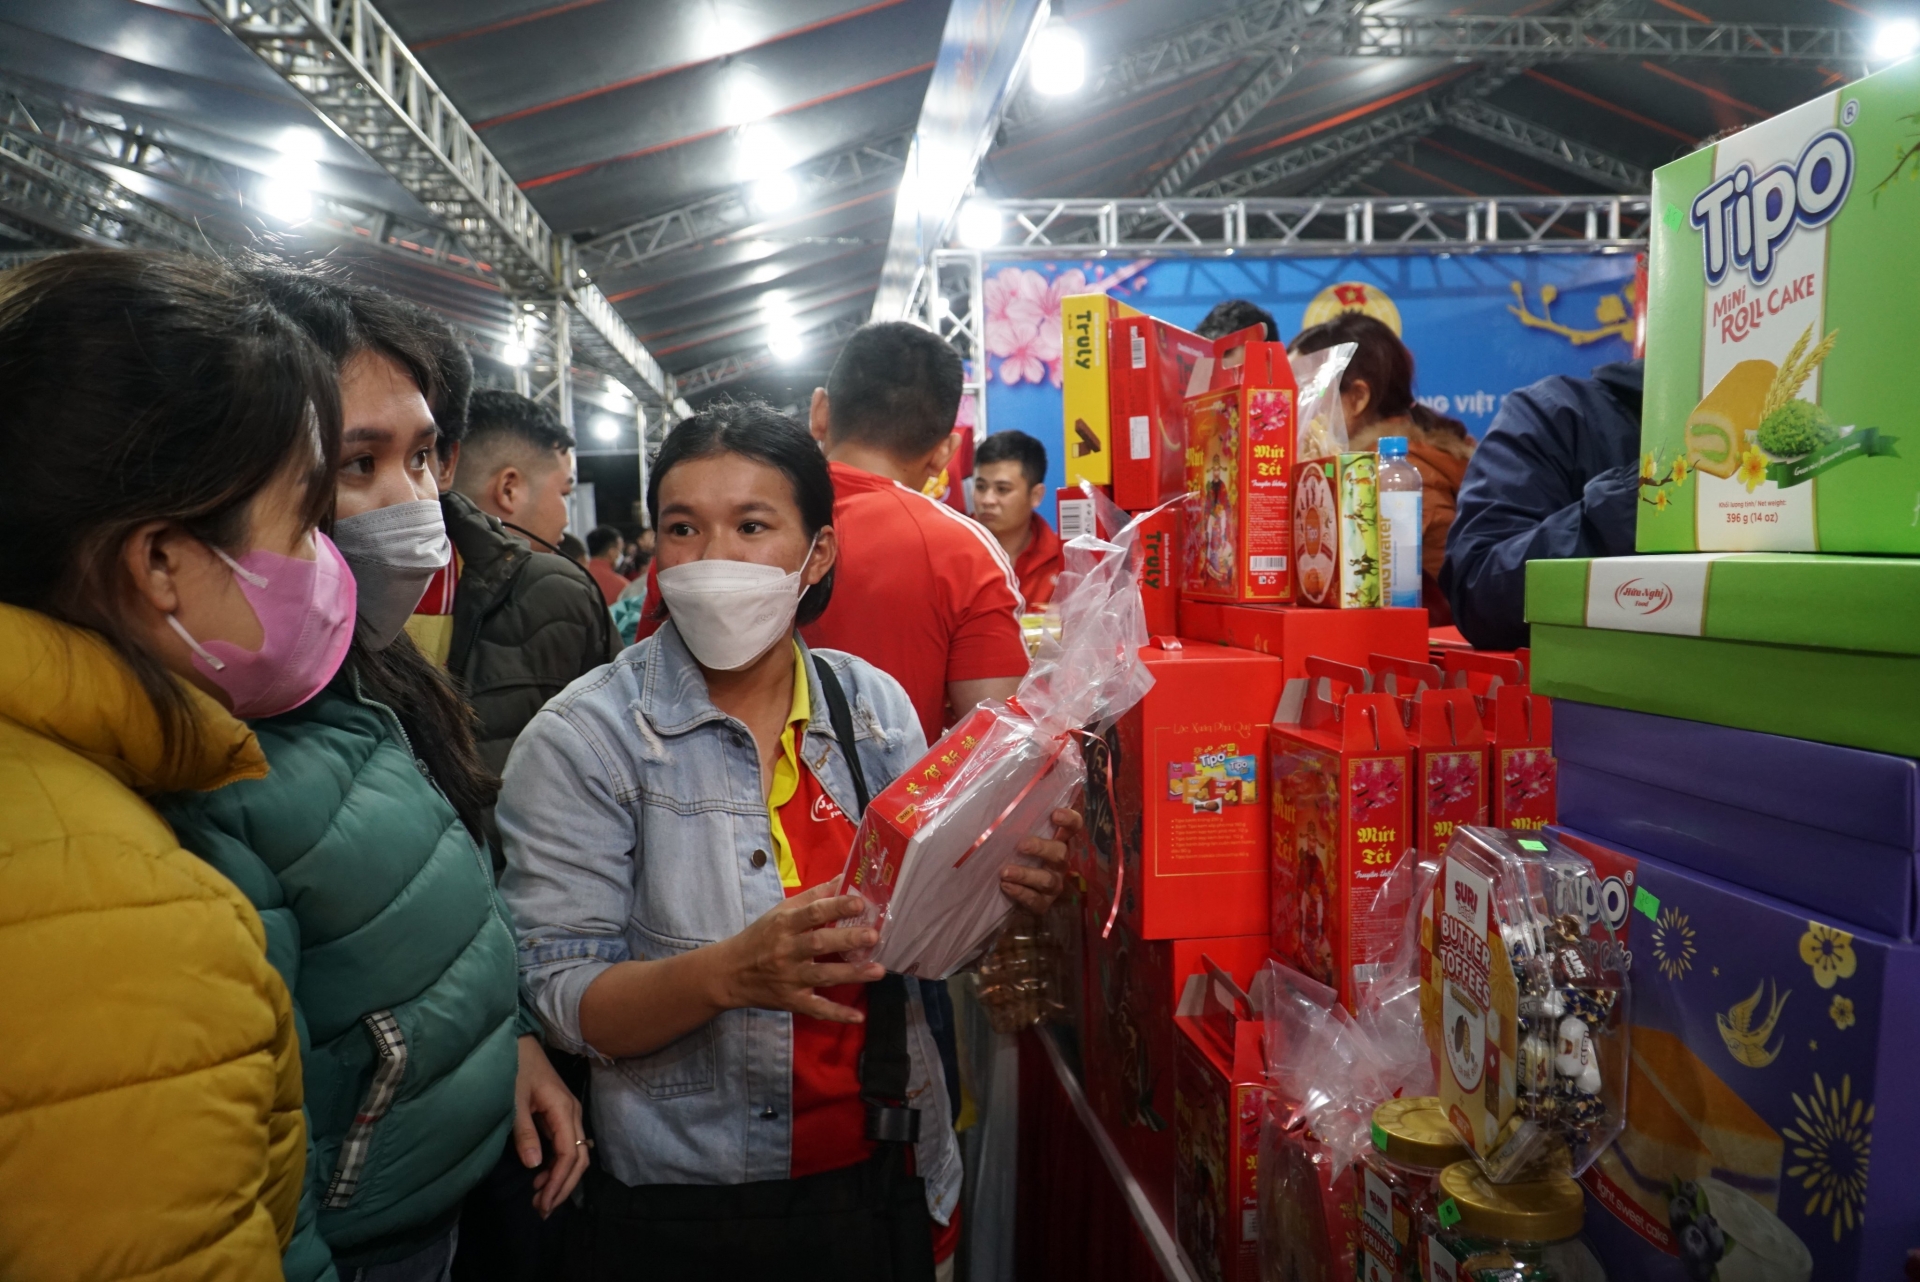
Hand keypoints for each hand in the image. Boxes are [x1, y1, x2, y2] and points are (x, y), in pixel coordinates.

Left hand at [513, 1035, 587, 1217]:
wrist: (517, 1042)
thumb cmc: (515, 1067)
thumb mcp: (514, 1100)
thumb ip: (524, 1132)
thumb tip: (535, 1165)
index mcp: (563, 1109)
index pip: (570, 1154)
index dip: (559, 1181)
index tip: (543, 1203)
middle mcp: (572, 1114)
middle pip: (579, 1158)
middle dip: (563, 1186)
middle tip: (542, 1210)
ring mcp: (567, 1114)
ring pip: (575, 1154)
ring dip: (560, 1179)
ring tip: (539, 1199)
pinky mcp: (559, 1116)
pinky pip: (566, 1147)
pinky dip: (556, 1166)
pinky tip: (541, 1178)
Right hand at [712, 882, 884, 1021]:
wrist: (729, 973)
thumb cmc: (761, 937)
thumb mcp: (780, 912)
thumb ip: (813, 897)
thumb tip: (845, 878)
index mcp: (784, 925)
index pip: (812, 913)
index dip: (836, 907)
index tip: (860, 903)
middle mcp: (786, 951)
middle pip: (818, 944)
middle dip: (847, 940)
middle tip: (873, 936)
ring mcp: (789, 978)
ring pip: (822, 975)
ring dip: (851, 973)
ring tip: (879, 970)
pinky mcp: (791, 1001)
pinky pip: (816, 1008)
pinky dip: (836, 1014)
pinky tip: (858, 1017)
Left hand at [1001, 806, 1080, 915]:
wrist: (1010, 892)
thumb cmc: (1014, 855)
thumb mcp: (1016, 837)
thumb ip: (1015, 824)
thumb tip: (997, 801)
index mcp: (1058, 842)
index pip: (1073, 827)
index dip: (1069, 820)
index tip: (1055, 814)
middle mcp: (1059, 863)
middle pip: (1060, 853)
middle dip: (1042, 848)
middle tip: (1022, 845)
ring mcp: (1054, 884)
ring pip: (1047, 880)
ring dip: (1026, 874)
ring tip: (1005, 871)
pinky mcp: (1043, 904)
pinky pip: (1035, 900)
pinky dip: (1020, 892)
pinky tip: (1006, 886)